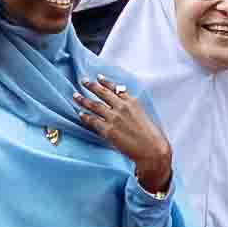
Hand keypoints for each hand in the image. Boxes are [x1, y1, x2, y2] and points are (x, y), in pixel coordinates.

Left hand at [73, 77, 171, 193]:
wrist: (152, 148)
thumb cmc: (150, 134)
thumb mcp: (143, 114)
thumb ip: (131, 106)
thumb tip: (121, 101)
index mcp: (131, 102)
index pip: (115, 88)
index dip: (105, 82)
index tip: (98, 77)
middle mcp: (121, 107)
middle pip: (102, 93)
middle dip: (91, 86)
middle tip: (83, 80)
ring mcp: (114, 118)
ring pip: (94, 105)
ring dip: (83, 99)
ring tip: (75, 95)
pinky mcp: (108, 130)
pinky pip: (93, 121)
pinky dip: (85, 116)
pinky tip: (80, 113)